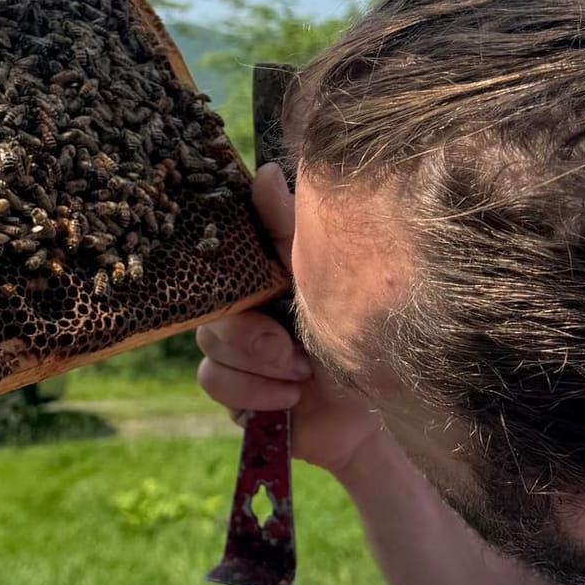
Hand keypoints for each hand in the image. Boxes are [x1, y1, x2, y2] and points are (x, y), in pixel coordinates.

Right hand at [195, 163, 389, 477]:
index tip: (253, 284)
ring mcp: (235, 357)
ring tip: (301, 378)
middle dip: (250, 337)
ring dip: (257, 370)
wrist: (375, 413)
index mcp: (262, 281)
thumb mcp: (325, 280)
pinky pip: (217, 385)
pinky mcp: (235, 396)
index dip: (221, 268)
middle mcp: (243, 314)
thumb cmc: (360, 339)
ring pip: (209, 353)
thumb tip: (264, 171)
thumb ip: (290, 232)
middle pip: (208, 312)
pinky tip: (290, 401)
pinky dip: (256, 395)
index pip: (219, 262)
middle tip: (291, 351)